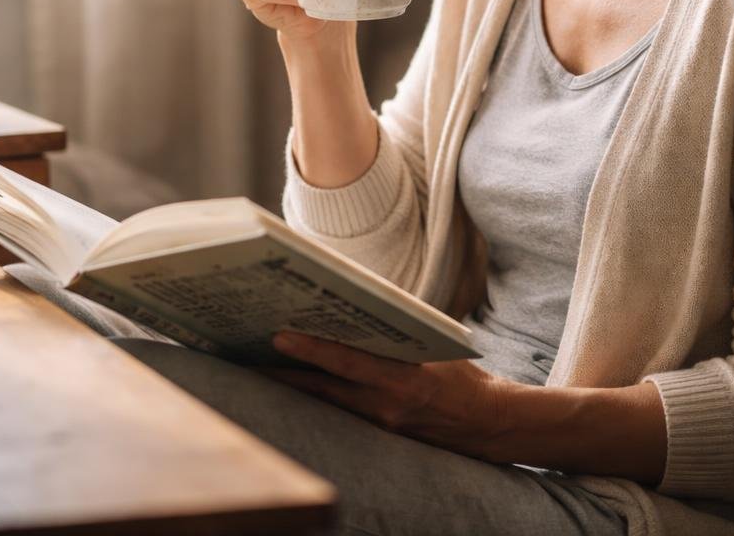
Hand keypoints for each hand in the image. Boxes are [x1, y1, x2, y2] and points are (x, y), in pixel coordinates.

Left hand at [262, 331, 515, 460]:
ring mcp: (379, 424)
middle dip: (283, 373)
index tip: (279, 337)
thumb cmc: (461, 374)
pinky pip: (338, 411)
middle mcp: (385, 407)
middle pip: (322, 388)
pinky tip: (296, 381)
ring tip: (259, 365)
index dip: (311, 351)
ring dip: (294, 384)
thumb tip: (358, 301)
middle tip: (246, 354)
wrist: (487, 423)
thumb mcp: (432, 343)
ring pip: (325, 401)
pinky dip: (316, 395)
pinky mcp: (378, 432)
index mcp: (403, 380)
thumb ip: (395, 328)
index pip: (347, 363)